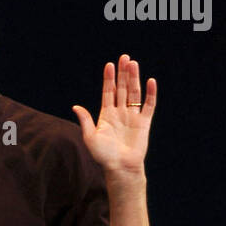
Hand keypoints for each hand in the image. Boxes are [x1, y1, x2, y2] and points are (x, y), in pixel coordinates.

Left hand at [71, 54, 156, 175]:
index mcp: (106, 114)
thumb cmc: (103, 155)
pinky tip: (150, 81)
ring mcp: (132, 116)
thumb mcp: (90, 137)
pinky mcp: (144, 123)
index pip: (108, 92)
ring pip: (134, 93)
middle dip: (123, 73)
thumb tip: (75, 106)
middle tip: (124, 57)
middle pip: (122, 88)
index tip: (109, 65)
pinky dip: (150, 93)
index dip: (109, 78)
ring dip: (134, 78)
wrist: (120, 167)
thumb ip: (86, 120)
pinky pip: (149, 105)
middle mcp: (120, 113)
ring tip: (134, 64)